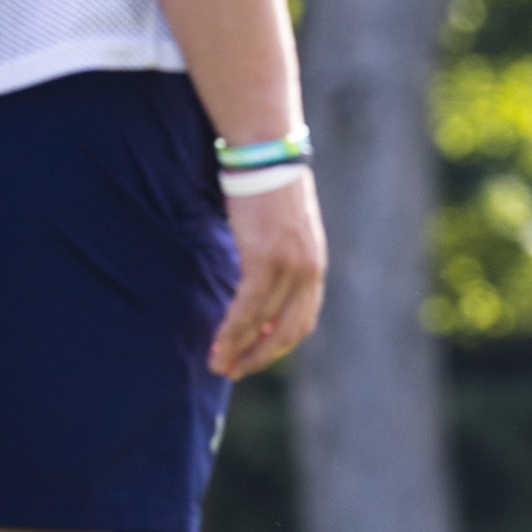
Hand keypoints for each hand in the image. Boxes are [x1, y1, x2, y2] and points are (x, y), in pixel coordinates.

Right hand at [208, 170, 327, 378]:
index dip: (277, 346)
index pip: (301, 321)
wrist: (267, 158)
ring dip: (238, 348)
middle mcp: (308, 271)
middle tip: (233, 372)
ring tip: (218, 365)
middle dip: (259, 357)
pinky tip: (217, 342)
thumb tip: (258, 286)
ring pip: (263, 322)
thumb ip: (278, 261)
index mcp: (314, 267)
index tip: (254, 359)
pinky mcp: (265, 258)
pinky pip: (248, 305)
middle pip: (288, 330)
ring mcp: (289, 265)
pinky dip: (232, 328)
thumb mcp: (283, 233)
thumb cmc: (268, 192)